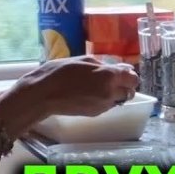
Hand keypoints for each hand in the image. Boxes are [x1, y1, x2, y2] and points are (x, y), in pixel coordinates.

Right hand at [0, 56, 139, 135]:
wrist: (42, 94)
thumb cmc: (59, 72)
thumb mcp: (83, 60)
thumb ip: (104, 64)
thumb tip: (119, 68)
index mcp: (108, 76)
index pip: (132, 78)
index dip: (128, 74)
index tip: (122, 72)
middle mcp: (109, 92)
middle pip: (130, 91)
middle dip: (125, 85)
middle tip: (113, 80)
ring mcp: (103, 105)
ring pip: (120, 100)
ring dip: (116, 93)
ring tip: (100, 86)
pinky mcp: (95, 113)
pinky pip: (108, 105)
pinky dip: (105, 100)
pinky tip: (91, 93)